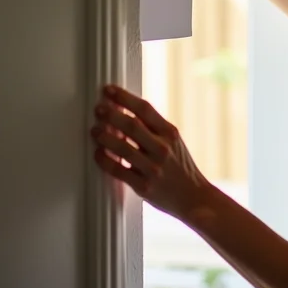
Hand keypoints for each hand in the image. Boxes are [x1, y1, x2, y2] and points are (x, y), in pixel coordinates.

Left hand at [90, 85, 209, 220]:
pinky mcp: (143, 186)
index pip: (144, 109)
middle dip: (111, 114)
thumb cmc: (180, 166)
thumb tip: (124, 112)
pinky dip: (104, 161)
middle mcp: (162, 149)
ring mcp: (153, 168)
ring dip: (104, 137)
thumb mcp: (173, 141)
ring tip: (94, 130)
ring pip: (122, 148)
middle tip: (98, 108)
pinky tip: (98, 153)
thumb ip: (152, 127)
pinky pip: (118, 171)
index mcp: (170, 133)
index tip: (108, 90)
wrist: (193, 196)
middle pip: (132, 126)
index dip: (124, 97)